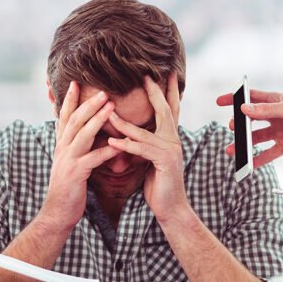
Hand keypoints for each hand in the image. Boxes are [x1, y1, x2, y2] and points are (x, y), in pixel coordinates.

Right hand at [40, 82, 121, 229]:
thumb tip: (84, 135)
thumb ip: (76, 148)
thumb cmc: (68, 189)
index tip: (76, 82)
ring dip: (97, 119)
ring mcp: (68, 160)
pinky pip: (93, 159)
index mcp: (61, 145)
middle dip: (88, 103)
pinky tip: (120, 145)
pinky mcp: (76, 174)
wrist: (57, 212)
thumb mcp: (69, 163)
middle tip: (103, 90)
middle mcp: (62, 149)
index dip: (70, 100)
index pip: (64, 117)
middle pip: (74, 120)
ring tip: (111, 106)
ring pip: (82, 134)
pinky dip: (107, 150)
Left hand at [108, 74, 187, 222]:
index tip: (166, 73)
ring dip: (124, 123)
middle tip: (146, 75)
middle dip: (155, 92)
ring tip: (108, 112)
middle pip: (165, 111)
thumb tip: (131, 133)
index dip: (168, 91)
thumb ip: (145, 144)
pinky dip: (126, 145)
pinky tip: (112, 142)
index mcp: (171, 138)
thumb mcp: (150, 160)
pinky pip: (141, 150)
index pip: (170, 109)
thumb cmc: (159, 185)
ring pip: (145, 131)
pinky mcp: (164, 162)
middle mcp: (174, 141)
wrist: (171, 208)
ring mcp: (171, 150)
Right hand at [216, 90, 282, 167]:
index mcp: (276, 101)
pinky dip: (257, 159)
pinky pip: (267, 154)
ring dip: (244, 144)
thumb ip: (265, 111)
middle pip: (251, 120)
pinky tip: (247, 164)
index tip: (220, 102)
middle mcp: (275, 116)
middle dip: (239, 125)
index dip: (235, 99)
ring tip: (232, 150)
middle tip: (232, 128)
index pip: (251, 98)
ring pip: (256, 138)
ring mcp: (279, 132)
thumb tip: (244, 110)